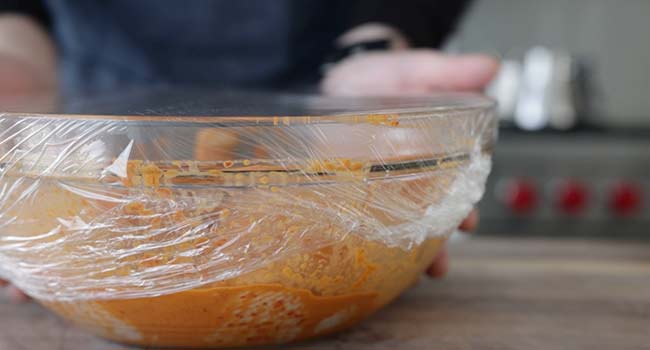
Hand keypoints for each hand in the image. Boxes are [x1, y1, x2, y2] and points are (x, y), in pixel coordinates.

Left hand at [321, 49, 498, 277]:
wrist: (340, 75)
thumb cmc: (382, 77)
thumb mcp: (416, 70)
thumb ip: (450, 72)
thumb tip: (490, 67)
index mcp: (430, 155)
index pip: (454, 189)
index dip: (463, 207)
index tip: (467, 221)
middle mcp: (405, 177)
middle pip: (424, 216)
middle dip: (435, 241)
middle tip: (438, 263)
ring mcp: (373, 184)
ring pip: (392, 224)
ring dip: (403, 249)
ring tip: (408, 272)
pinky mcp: (342, 186)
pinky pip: (352, 217)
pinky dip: (360, 238)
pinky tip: (363, 259)